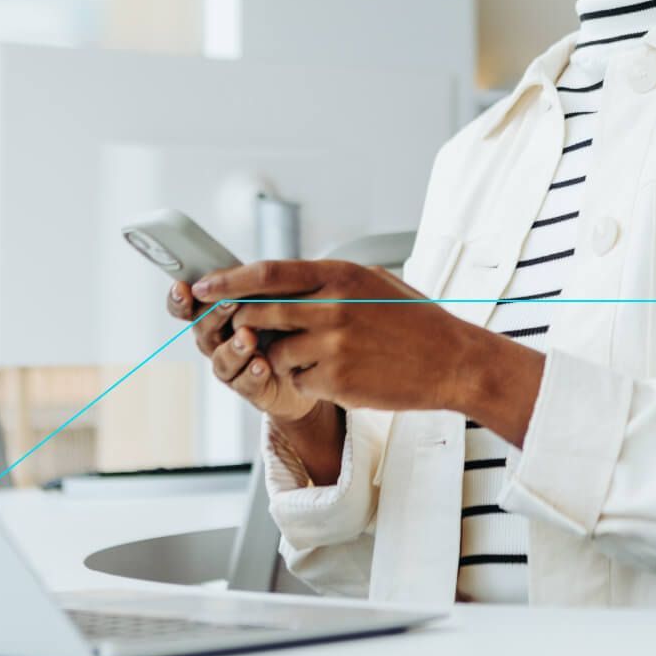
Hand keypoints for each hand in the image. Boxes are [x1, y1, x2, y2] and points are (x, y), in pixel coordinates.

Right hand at [166, 281, 318, 423]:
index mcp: (215, 314)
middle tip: (230, 301)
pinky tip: (262, 364)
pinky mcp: (252, 388)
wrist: (311, 359)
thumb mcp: (270, 293)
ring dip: (234, 347)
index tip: (182, 288)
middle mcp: (217, 341)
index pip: (186, 306)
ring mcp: (233, 366)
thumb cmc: (285, 320)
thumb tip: (233, 268)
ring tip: (248, 337)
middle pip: (202, 329)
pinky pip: (246, 383)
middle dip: (215, 314)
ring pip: (222, 359)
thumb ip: (248, 282)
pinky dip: (252, 373)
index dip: (179, 299)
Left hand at [191, 260, 475, 413]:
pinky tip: (336, 375)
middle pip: (259, 313)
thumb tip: (281, 280)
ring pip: (276, 352)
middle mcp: (332, 307)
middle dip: (242, 322)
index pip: (268, 273)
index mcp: (339, 276)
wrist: (451, 361)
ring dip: (282, 357)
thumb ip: (327, 280)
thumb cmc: (413, 321)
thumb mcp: (371, 282)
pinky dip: (306, 380)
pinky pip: (298, 381)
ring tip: (316, 355)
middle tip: (240, 327)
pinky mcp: (337, 380)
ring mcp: (333, 345)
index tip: (203, 287)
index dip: (229, 280)